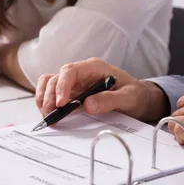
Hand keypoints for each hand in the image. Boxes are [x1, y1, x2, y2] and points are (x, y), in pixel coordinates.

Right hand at [35, 58, 169, 121]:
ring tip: (47, 116)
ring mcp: (75, 83)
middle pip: (56, 78)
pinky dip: (46, 102)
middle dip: (50, 97)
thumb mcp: (129, 98)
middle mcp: (81, 73)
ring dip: (44, 99)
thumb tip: (88, 105)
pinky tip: (49, 114)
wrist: (139, 99)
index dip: (62, 86)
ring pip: (50, 84)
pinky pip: (53, 93)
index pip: (70, 71)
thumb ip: (110, 100)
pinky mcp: (72, 93)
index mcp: (94, 68)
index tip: (61, 104)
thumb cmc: (135, 94)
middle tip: (51, 116)